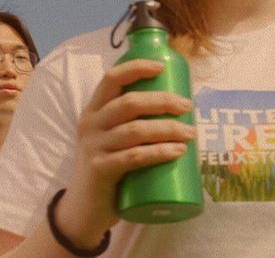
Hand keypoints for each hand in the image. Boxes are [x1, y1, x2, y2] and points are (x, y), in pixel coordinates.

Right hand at [59, 59, 195, 243]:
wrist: (84, 208)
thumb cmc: (107, 167)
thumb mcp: (111, 139)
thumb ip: (132, 124)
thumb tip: (179, 110)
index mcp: (93, 111)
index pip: (111, 78)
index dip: (136, 68)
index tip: (161, 66)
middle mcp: (90, 124)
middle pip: (128, 103)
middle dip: (162, 101)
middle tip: (187, 106)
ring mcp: (93, 147)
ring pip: (135, 130)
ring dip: (167, 129)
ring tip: (190, 132)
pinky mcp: (100, 170)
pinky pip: (133, 157)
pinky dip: (159, 152)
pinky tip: (178, 152)